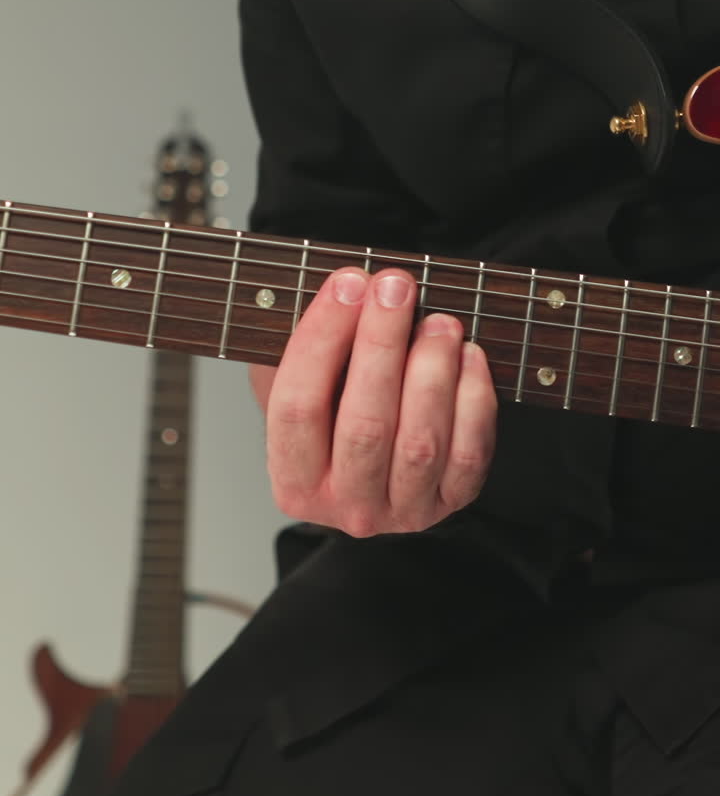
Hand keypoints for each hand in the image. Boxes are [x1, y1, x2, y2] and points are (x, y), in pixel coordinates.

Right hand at [251, 266, 496, 537]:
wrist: (376, 464)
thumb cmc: (336, 408)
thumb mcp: (298, 381)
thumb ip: (306, 347)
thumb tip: (343, 291)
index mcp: (294, 481)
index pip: (297, 407)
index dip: (322, 338)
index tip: (346, 283)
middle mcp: (346, 507)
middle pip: (363, 425)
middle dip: (381, 344)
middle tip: (394, 287)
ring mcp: (402, 511)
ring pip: (420, 443)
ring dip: (432, 371)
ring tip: (438, 320)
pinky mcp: (452, 502)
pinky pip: (468, 453)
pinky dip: (472, 399)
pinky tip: (467, 354)